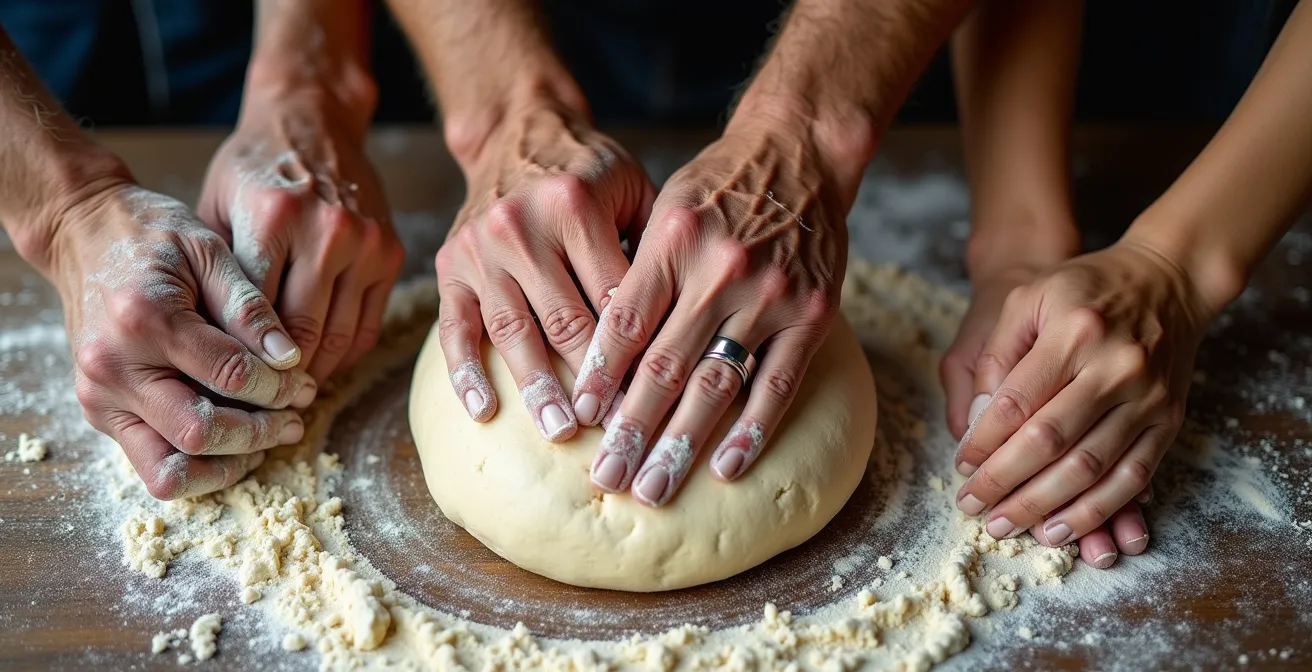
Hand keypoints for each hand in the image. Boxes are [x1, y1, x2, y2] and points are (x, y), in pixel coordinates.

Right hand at [53, 184, 316, 499]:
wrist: (81, 233)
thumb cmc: (152, 236)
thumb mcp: (209, 250)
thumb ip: (250, 307)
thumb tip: (290, 358)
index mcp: (145, 319)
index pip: (229, 375)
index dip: (278, 387)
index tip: (303, 381)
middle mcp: (114, 367)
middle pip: (199, 433)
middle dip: (260, 433)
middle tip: (295, 418)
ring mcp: (99, 397)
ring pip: (170, 470)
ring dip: (228, 464)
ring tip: (267, 440)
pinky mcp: (99, 414)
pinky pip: (154, 465)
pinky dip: (200, 466)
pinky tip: (234, 443)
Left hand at [198, 89, 403, 382]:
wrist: (312, 122)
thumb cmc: (253, 169)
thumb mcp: (214, 208)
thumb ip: (215, 275)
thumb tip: (210, 351)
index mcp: (274, 218)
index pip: (255, 315)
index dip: (240, 362)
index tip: (226, 394)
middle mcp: (327, 231)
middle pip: (302, 334)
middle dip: (278, 378)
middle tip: (256, 409)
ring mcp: (365, 243)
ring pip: (339, 337)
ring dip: (313, 373)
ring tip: (286, 395)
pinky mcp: (390, 253)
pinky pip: (368, 325)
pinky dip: (344, 354)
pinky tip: (319, 366)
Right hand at [434, 103, 653, 440]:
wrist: (518, 131)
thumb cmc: (591, 171)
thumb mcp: (634, 189)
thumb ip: (652, 249)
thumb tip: (681, 330)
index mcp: (575, 206)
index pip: (614, 297)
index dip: (638, 353)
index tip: (658, 399)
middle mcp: (521, 226)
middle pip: (565, 320)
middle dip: (593, 382)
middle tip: (616, 431)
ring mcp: (480, 248)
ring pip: (513, 331)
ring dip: (537, 387)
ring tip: (560, 431)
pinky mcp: (449, 265)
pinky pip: (455, 327)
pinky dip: (466, 372)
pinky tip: (485, 410)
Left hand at [575, 122, 847, 506]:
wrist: (799, 151)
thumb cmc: (718, 184)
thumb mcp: (666, 208)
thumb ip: (637, 271)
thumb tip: (594, 346)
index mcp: (673, 240)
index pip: (625, 321)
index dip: (599, 375)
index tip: (577, 417)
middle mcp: (720, 269)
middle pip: (665, 364)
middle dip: (630, 428)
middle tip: (606, 476)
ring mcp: (770, 294)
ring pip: (716, 382)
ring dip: (680, 442)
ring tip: (652, 487)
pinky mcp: (811, 313)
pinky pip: (778, 384)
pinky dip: (751, 429)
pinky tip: (726, 466)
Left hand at [953, 238, 1215, 564]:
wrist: (1167, 279)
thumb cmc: (1084, 288)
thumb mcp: (1028, 297)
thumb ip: (997, 354)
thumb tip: (976, 419)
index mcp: (1073, 332)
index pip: (1016, 402)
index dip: (984, 442)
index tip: (962, 466)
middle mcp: (1115, 366)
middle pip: (1049, 441)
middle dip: (1004, 482)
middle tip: (972, 507)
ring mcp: (1147, 397)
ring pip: (1089, 468)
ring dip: (1044, 506)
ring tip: (1006, 526)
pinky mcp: (1168, 420)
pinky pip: (1132, 477)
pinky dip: (1094, 510)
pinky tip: (1060, 530)